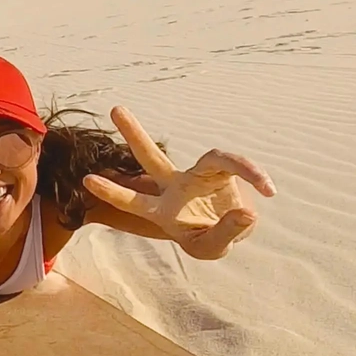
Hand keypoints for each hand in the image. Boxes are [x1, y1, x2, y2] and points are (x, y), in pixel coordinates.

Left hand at [83, 106, 275, 259]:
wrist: (228, 230)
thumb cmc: (209, 238)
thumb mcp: (211, 247)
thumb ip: (225, 232)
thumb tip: (247, 212)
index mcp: (162, 210)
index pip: (134, 201)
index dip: (112, 192)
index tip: (87, 181)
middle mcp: (174, 186)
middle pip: (151, 156)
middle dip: (134, 134)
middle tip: (114, 108)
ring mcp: (197, 175)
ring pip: (210, 155)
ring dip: (236, 162)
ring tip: (264, 184)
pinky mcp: (221, 170)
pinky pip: (239, 167)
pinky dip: (254, 178)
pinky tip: (269, 191)